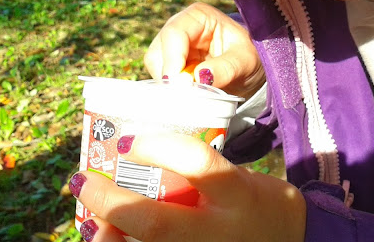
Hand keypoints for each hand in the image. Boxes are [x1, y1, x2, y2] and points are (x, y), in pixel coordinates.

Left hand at [70, 134, 305, 241]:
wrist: (290, 241)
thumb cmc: (257, 202)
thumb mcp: (238, 177)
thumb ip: (197, 170)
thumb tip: (140, 156)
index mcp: (236, 192)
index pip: (196, 163)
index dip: (158, 148)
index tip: (127, 141)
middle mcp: (219, 230)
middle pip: (156, 223)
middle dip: (111, 202)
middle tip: (83, 180)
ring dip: (106, 235)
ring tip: (88, 217)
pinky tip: (106, 236)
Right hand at [144, 3, 263, 98]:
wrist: (250, 67)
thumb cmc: (249, 56)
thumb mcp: (245, 61)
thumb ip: (226, 68)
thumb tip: (200, 77)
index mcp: (198, 16)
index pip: (174, 33)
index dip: (172, 59)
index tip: (180, 84)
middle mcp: (180, 27)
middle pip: (158, 51)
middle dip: (170, 76)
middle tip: (188, 95)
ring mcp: (172, 46)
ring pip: (155, 67)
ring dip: (171, 85)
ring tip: (195, 94)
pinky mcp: (170, 65)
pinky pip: (161, 79)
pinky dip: (172, 90)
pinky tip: (191, 95)